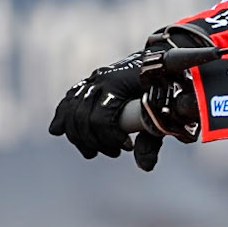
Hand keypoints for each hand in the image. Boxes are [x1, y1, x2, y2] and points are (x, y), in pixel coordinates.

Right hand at [49, 28, 211, 170]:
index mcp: (119, 83)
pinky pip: (69, 100)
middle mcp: (101, 79)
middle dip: (95, 142)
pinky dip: (62, 116)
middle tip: (115, 152)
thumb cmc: (169, 87)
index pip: (100, 118)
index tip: (127, 147)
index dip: (110, 137)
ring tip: (96, 151)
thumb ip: (153, 140)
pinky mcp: (90, 83)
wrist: (165, 60)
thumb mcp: (166, 112)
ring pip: (71, 111)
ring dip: (80, 137)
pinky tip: (58, 130)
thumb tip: (145, 166)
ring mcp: (94, 79)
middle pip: (82, 118)